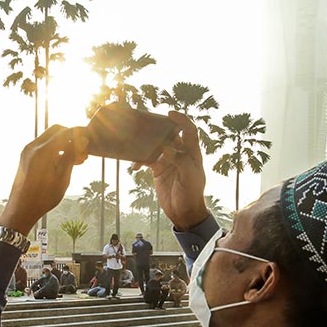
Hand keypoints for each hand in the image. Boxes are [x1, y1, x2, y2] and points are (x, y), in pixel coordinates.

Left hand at [0, 125, 87, 234]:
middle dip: (71, 136)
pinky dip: (54, 149)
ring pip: (49, 138)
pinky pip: (42, 146)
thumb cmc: (42, 198)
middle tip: (82, 150)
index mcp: (43, 151)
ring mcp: (27, 151)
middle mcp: (32, 147)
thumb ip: (71, 156)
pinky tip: (65, 161)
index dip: (79, 134)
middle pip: (56, 130)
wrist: (21, 209)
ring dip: (63, 143)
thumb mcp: (63, 178)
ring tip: (77, 159)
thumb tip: (82, 141)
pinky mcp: (25, 157)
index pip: (65, 132)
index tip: (89, 140)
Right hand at [131, 112, 208, 230]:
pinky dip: (140, 160)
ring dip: (146, 145)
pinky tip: (134, 166)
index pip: (189, 131)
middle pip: (169, 135)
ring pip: (156, 146)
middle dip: (158, 129)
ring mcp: (168, 161)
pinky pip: (147, 160)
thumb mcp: (189, 177)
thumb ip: (181, 160)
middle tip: (145, 126)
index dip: (181, 120)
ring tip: (135, 145)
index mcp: (192, 153)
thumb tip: (167, 147)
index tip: (169, 114)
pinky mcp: (159, 170)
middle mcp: (180, 154)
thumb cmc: (191, 194)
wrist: (184, 212)